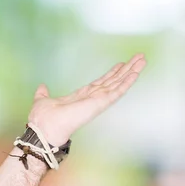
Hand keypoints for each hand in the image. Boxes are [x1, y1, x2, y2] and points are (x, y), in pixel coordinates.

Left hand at [27, 53, 146, 145]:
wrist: (44, 128)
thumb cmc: (42, 119)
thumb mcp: (42, 100)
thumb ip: (43, 93)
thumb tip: (42, 87)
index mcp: (81, 97)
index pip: (100, 83)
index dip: (111, 73)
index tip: (120, 64)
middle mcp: (92, 98)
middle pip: (113, 81)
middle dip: (126, 69)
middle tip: (139, 57)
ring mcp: (97, 101)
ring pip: (118, 84)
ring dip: (131, 72)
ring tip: (142, 60)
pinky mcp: (99, 104)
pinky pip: (116, 92)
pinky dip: (126, 82)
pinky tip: (135, 73)